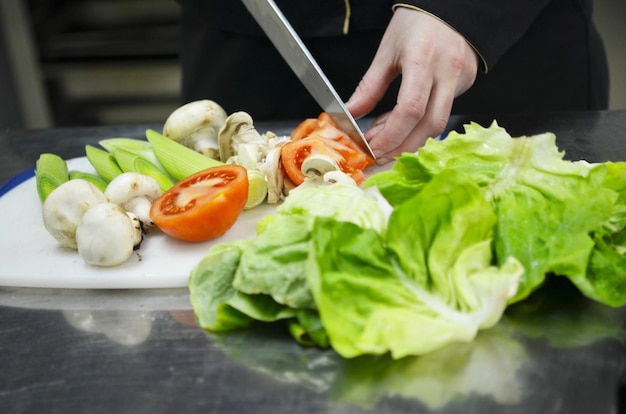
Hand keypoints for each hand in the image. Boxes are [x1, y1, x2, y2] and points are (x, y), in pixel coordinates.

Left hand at [346, 8, 478, 162]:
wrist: (451, 7)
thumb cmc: (417, 23)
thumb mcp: (387, 51)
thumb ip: (369, 87)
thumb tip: (350, 114)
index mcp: (423, 60)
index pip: (410, 110)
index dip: (390, 135)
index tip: (371, 147)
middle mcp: (447, 72)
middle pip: (429, 126)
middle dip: (401, 147)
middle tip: (377, 155)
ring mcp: (461, 80)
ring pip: (438, 125)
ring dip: (409, 140)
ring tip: (384, 138)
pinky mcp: (465, 84)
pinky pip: (442, 113)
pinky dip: (418, 125)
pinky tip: (400, 123)